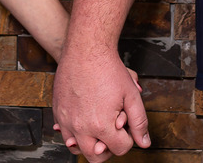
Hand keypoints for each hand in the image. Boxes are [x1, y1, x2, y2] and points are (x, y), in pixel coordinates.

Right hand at [52, 47, 148, 161]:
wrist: (86, 50)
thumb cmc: (108, 69)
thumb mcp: (131, 95)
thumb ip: (139, 122)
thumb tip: (144, 143)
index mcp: (101, 125)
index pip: (119, 149)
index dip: (127, 139)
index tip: (126, 125)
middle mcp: (80, 127)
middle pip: (95, 157)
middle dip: (108, 149)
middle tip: (113, 135)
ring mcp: (66, 120)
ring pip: (76, 148)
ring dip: (88, 143)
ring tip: (98, 129)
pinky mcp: (57, 111)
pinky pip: (64, 132)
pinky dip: (74, 132)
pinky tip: (84, 119)